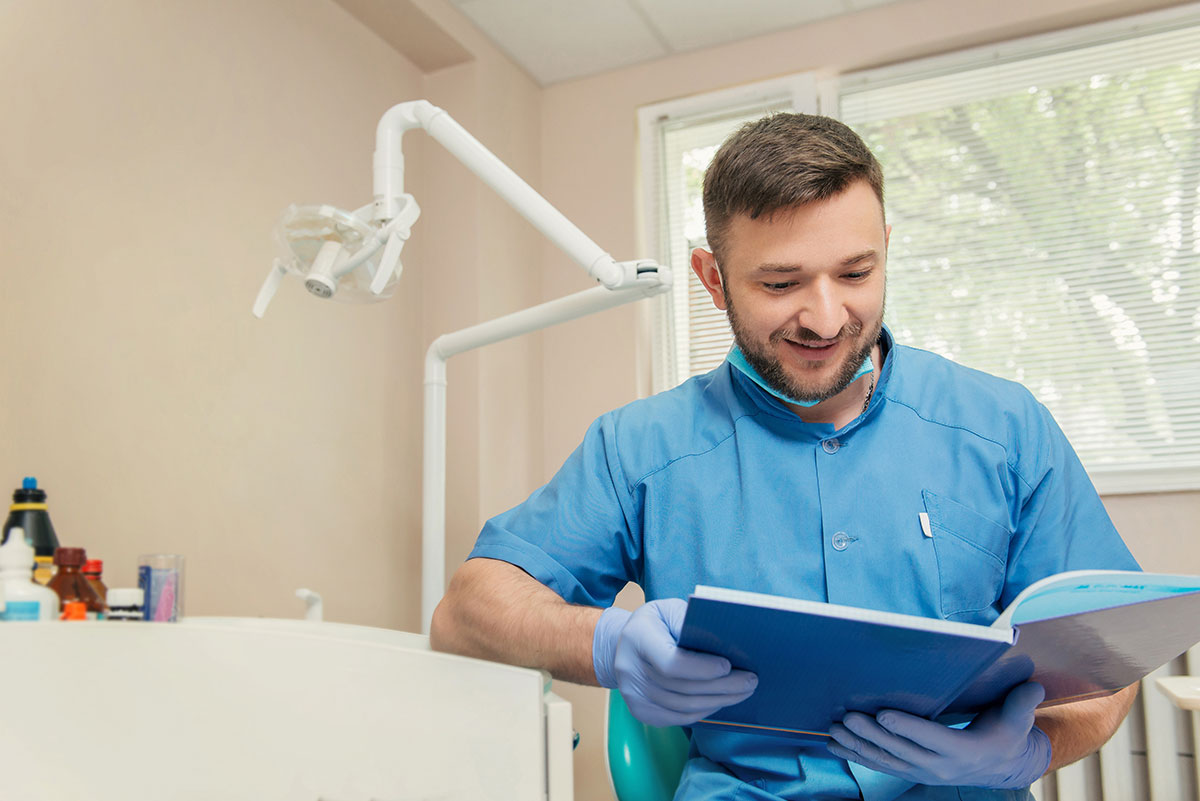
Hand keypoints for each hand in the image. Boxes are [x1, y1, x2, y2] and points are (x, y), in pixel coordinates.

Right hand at [593, 599, 757, 726]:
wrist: (624, 644)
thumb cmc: (656, 624)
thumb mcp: (670, 610)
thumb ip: (692, 623)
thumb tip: (726, 642)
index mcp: (637, 637)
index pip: (670, 663)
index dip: (701, 669)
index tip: (728, 665)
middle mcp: (629, 669)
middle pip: (682, 688)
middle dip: (721, 686)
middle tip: (750, 681)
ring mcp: (632, 694)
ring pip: (683, 707)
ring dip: (718, 701)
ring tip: (742, 692)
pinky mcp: (640, 711)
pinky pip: (678, 718)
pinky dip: (704, 711)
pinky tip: (720, 701)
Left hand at [827, 682, 1051, 788]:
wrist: (1000, 766)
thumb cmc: (1006, 734)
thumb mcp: (1018, 720)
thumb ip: (1022, 703)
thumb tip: (1033, 685)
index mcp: (964, 752)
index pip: (931, 739)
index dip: (906, 727)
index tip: (882, 713)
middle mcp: (940, 767)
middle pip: (900, 750)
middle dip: (871, 733)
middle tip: (846, 715)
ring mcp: (923, 772)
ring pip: (885, 760)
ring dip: (857, 745)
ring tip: (834, 729)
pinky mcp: (911, 771)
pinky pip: (879, 765)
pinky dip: (856, 755)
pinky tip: (834, 744)